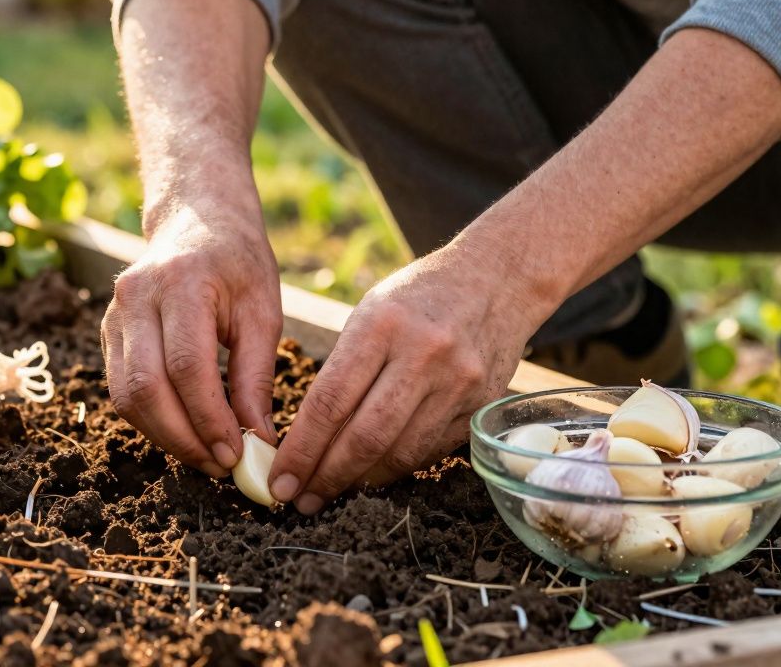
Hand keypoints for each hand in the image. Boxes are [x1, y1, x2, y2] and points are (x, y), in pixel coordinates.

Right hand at [101, 202, 281, 477]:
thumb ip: (256, 376)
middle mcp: (137, 297)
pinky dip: (152, 420)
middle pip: (146, 387)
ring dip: (165, 437)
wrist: (195, 219)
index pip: (186, 366)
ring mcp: (114, 314)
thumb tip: (258, 441)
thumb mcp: (262, 311)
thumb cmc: (237, 263)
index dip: (208, 419)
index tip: (237, 453)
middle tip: (220, 466)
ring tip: (206, 456)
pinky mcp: (107, 332)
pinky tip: (185, 432)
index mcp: (181, 283)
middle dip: (183, 438)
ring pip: (126, 396)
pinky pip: (121, 389)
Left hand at [267, 245, 548, 513]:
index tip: (281, 481)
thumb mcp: (370, 313)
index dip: (302, 450)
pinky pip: (431, 450)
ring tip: (334, 492)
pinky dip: (398, 466)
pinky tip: (375, 472)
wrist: (498, 279)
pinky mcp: (482, 405)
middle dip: (327, 477)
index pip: (331, 402)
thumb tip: (307, 438)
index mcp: (382, 325)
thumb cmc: (418, 297)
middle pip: (366, 437)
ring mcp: (459, 382)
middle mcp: (424, 354)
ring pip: (400, 454)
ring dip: (361, 482)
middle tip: (302, 501)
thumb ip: (343, 371)